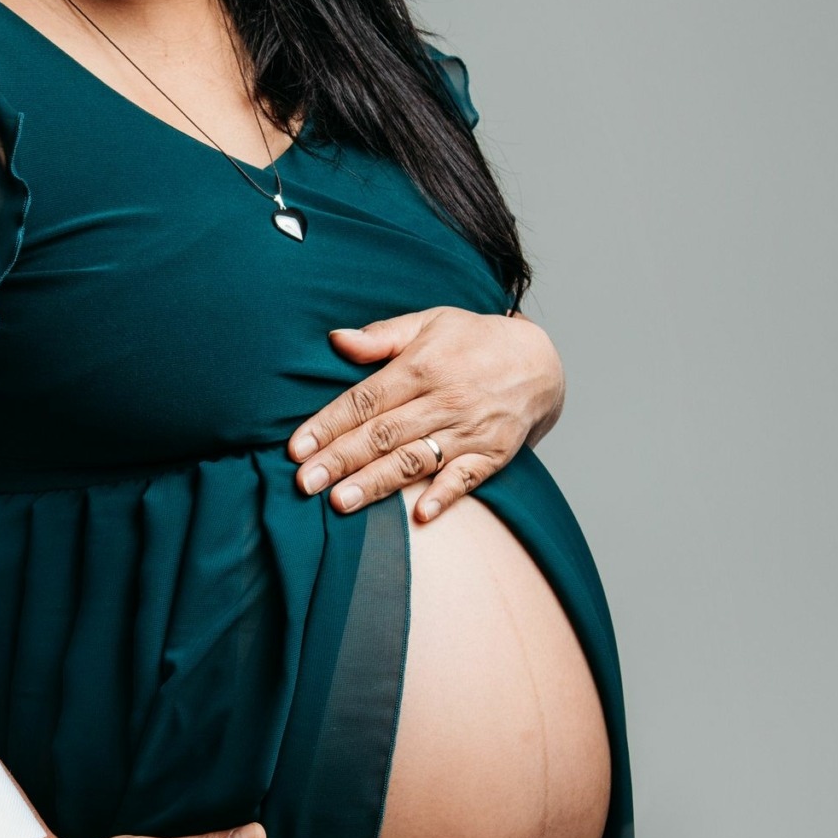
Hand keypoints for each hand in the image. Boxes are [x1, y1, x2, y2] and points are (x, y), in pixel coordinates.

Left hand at [287, 306, 563, 524]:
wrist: (540, 362)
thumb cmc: (473, 341)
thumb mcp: (430, 322)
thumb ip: (382, 335)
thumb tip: (336, 339)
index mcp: (422, 366)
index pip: (366, 399)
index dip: (329, 424)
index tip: (296, 448)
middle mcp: (445, 399)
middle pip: (383, 434)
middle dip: (341, 460)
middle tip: (305, 484)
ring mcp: (470, 429)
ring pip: (416, 460)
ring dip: (378, 483)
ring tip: (341, 503)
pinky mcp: (494, 454)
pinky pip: (468, 478)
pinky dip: (445, 495)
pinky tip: (419, 515)